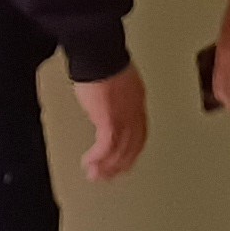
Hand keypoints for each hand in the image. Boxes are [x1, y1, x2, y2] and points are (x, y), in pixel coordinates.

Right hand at [73, 65, 148, 181]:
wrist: (99, 54)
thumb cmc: (104, 60)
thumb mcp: (116, 79)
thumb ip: (116, 95)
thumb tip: (107, 102)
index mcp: (138, 101)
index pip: (140, 133)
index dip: (132, 150)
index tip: (124, 161)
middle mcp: (135, 112)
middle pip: (133, 146)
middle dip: (121, 164)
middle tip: (109, 176)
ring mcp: (124, 117)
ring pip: (120, 150)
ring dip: (107, 166)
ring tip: (95, 175)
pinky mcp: (109, 120)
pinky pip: (106, 146)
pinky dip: (98, 157)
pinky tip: (89, 162)